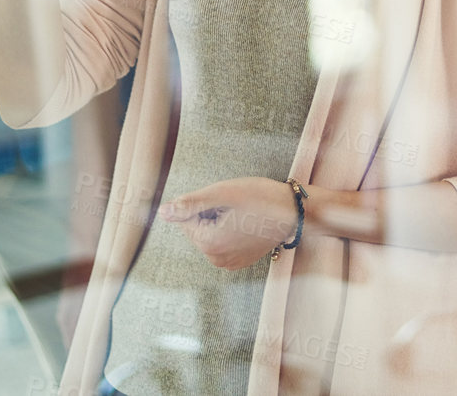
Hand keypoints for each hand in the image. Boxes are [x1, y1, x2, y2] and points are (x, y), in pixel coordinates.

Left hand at [159, 177, 297, 270]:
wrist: (294, 212)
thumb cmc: (259, 198)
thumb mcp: (221, 194)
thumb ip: (188, 204)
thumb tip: (162, 212)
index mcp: (208, 244)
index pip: (186, 217)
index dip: (204, 202)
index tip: (226, 202)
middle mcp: (216, 259)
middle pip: (198, 227)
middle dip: (210, 212)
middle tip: (237, 206)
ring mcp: (229, 263)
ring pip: (211, 232)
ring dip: (220, 219)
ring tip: (244, 214)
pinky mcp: (240, 261)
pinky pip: (224, 240)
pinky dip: (231, 229)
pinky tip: (249, 222)